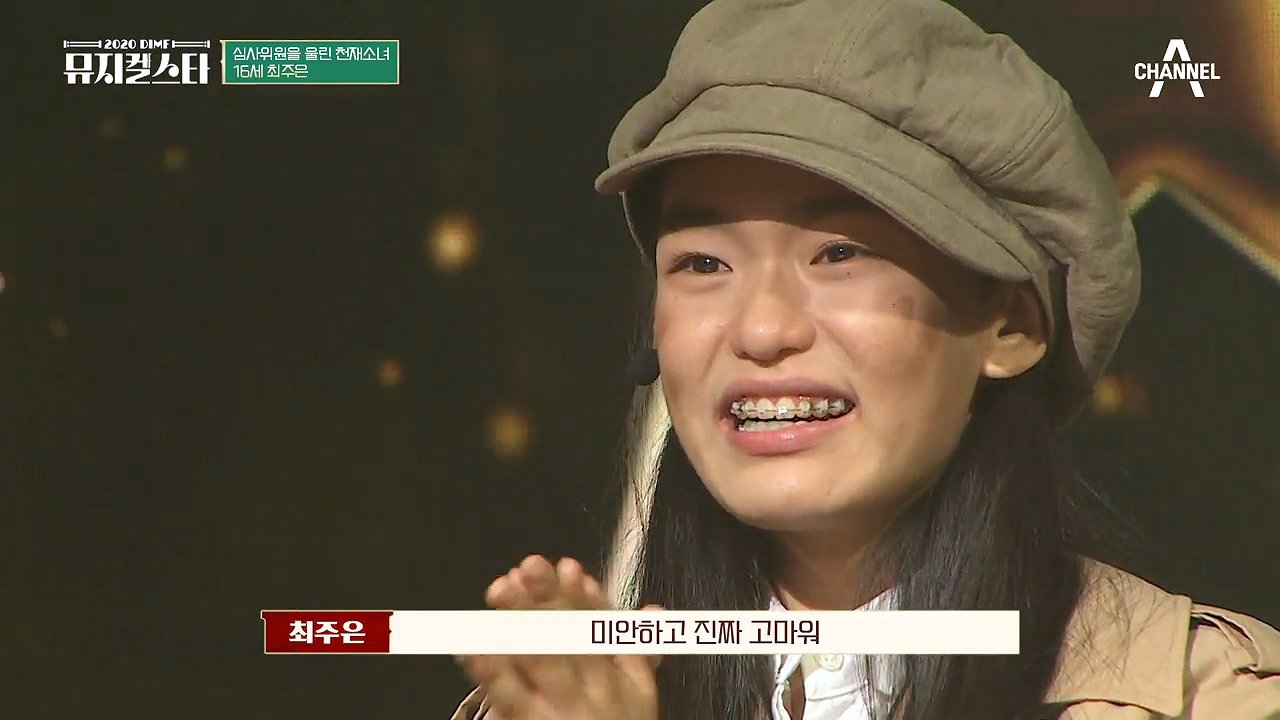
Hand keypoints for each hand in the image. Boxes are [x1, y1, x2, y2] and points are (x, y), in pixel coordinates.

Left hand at [456, 555, 660, 719]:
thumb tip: (655, 610)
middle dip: (550, 598)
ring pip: (544, 659)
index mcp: (623, 680)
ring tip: (501, 590)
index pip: (603, 628)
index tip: (567, 568)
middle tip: (529, 567)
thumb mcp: (638, 701)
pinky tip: (476, 645)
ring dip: (521, 621)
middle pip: (572, 636)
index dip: (584, 596)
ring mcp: (564, 712)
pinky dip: (493, 670)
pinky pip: (512, 699)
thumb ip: (639, 652)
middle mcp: (596, 693)